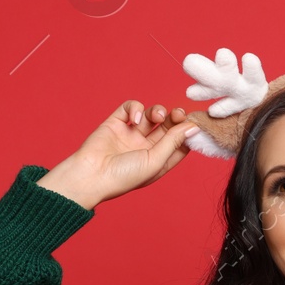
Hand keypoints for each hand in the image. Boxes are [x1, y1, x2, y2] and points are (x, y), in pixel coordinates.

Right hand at [40, 101, 198, 208]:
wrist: (90, 175)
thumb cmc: (123, 176)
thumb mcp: (155, 161)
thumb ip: (174, 141)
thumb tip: (193, 126)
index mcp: (158, 161)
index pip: (180, 143)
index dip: (188, 132)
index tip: (195, 123)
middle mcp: (146, 147)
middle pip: (168, 126)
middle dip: (176, 117)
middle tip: (179, 113)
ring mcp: (131, 134)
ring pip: (151, 115)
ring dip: (158, 111)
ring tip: (157, 116)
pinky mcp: (116, 122)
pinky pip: (131, 108)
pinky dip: (135, 109)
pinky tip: (134, 119)